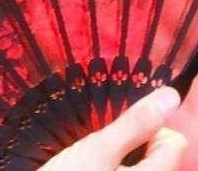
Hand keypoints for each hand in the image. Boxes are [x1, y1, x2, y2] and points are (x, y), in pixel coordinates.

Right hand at [39, 86, 187, 169]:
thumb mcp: (98, 150)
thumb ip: (134, 124)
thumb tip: (170, 96)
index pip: (174, 142)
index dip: (148, 127)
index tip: (118, 127)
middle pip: (157, 154)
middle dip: (130, 142)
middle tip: (99, 143)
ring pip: (138, 164)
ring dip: (117, 156)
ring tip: (88, 156)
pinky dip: (108, 167)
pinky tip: (84, 168)